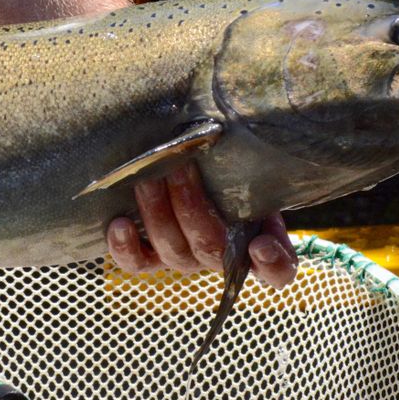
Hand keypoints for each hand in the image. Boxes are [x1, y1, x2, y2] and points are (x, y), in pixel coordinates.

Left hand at [105, 163, 297, 287]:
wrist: (200, 169)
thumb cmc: (231, 166)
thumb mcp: (253, 164)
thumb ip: (255, 162)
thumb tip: (238, 130)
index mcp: (262, 241)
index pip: (279, 269)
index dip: (273, 263)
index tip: (261, 244)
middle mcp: (223, 258)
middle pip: (210, 247)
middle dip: (192, 206)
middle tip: (180, 168)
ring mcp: (187, 260)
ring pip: (172, 250)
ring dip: (158, 214)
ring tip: (148, 180)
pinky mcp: (153, 257)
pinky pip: (138, 263)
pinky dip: (126, 247)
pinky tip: (119, 223)